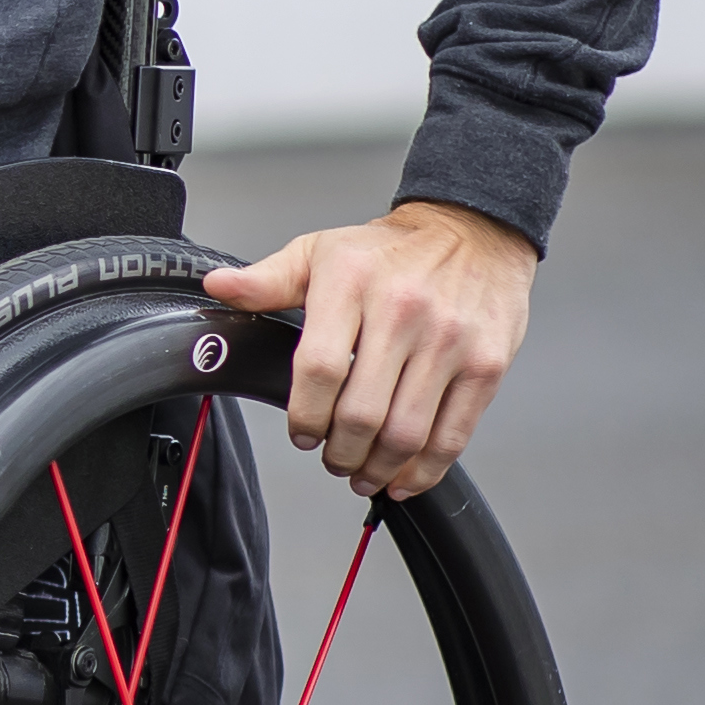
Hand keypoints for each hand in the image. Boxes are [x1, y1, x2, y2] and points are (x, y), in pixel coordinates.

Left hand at [201, 200, 538, 501]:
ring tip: (363, 472)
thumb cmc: (392, 249)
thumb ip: (268, 279)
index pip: (319, 369)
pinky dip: (425, 469)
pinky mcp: (486, 365)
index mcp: (352, 283)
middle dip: (340, 452)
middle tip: (333, 459)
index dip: (305, 416)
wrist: (473, 229)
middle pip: (362, 413)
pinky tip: (404, 476)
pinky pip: (453, 435)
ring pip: (406, 434)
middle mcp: (403, 312)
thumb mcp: (321, 251)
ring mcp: (450, 342)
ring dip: (378, 468)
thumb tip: (218, 287)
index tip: (302, 433)